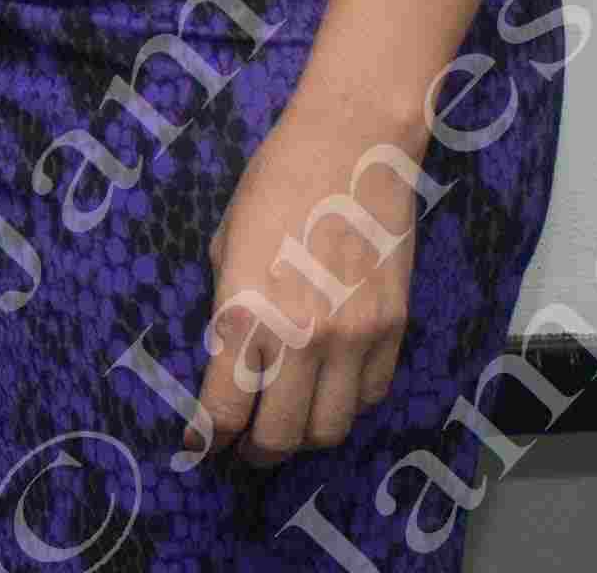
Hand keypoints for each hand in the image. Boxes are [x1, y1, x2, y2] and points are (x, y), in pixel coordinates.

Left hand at [194, 105, 422, 463]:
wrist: (351, 145)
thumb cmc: (275, 183)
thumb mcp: (227, 246)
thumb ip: (231, 309)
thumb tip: (231, 357)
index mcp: (246, 314)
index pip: (225, 409)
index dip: (209, 438)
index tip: (202, 446)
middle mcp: (300, 338)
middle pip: (280, 436)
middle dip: (256, 451)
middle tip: (247, 448)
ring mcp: (353, 338)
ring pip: (331, 429)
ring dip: (305, 436)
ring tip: (291, 426)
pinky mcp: (393, 328)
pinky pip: (371, 395)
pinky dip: (348, 403)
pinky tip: (332, 389)